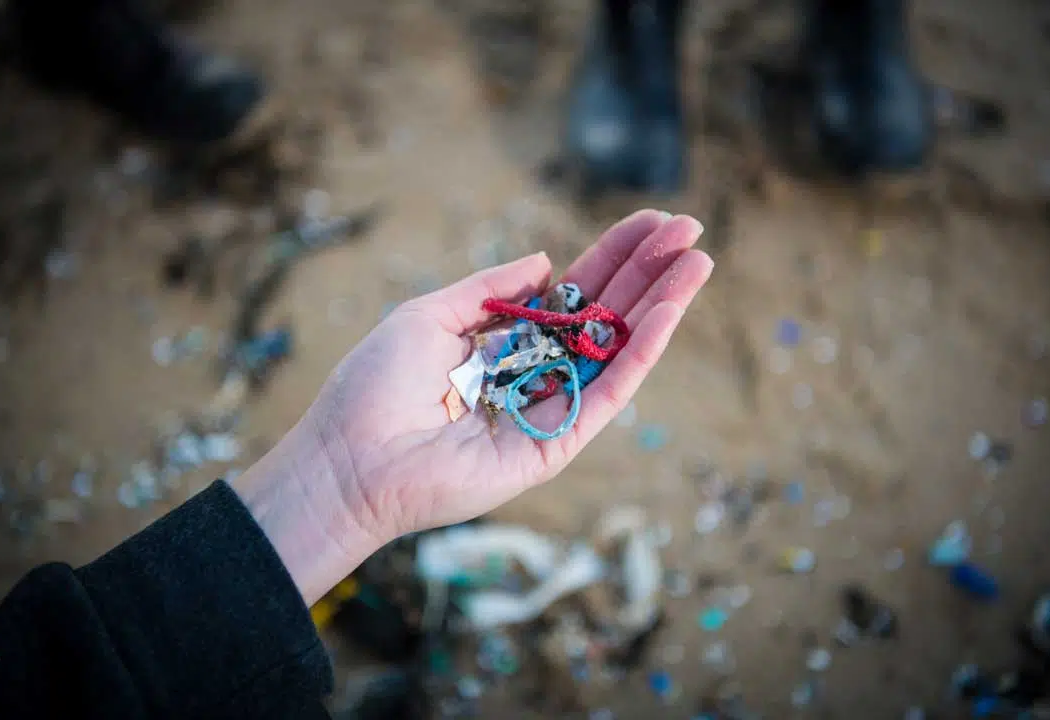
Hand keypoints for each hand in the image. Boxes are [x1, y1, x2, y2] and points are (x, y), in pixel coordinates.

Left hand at [235, 210, 712, 604]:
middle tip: (691, 231)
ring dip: (661, 306)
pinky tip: (668, 310)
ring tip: (698, 263)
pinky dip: (641, 352)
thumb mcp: (431, 314)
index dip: (614, 255)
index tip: (653, 222)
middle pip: (606, 314)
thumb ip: (492, 289)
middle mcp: (538, 371)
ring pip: (618, 351)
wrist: (350, 459)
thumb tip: (547, 262)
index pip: (576, 291)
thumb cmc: (376, 386)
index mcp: (508, 340)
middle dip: (649, 272)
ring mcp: (552, 408)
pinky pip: (608, 393)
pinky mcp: (558, 443)